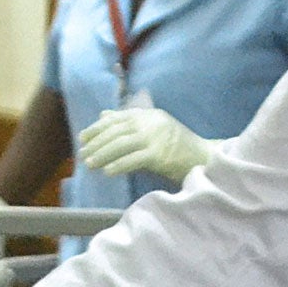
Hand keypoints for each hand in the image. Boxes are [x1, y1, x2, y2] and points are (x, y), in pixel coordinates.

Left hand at [75, 103, 218, 183]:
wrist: (205, 159)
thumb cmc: (179, 148)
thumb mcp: (154, 129)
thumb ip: (130, 122)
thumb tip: (103, 115)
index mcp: (149, 115)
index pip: (117, 118)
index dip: (97, 128)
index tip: (83, 138)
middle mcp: (151, 122)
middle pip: (116, 131)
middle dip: (97, 143)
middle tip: (82, 155)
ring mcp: (156, 137)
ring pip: (121, 144)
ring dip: (103, 154)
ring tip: (90, 164)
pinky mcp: (160, 154)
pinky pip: (133, 159)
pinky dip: (119, 165)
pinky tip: (108, 172)